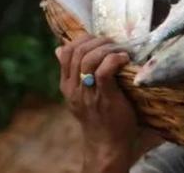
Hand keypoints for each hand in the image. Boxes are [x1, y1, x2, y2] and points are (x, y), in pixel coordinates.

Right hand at [56, 35, 135, 172]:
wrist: (107, 144)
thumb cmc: (100, 116)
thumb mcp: (80, 94)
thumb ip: (72, 73)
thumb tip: (58, 49)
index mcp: (67, 85)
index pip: (66, 52)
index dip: (83, 39)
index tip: (99, 40)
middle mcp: (74, 88)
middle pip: (78, 52)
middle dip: (97, 41)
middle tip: (113, 43)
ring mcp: (88, 93)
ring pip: (89, 59)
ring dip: (107, 49)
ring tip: (121, 50)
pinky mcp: (104, 98)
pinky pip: (104, 72)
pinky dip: (114, 60)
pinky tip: (124, 59)